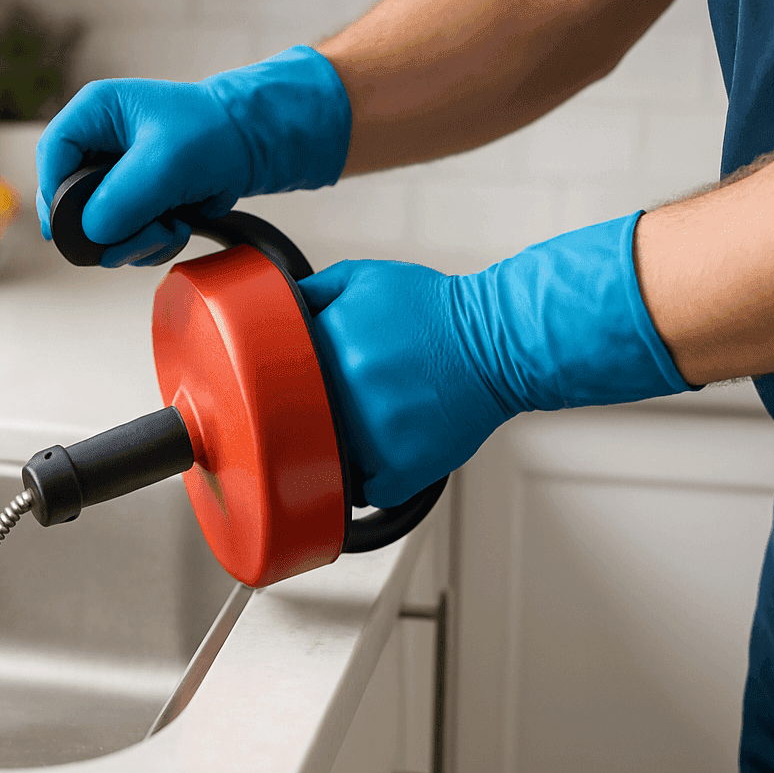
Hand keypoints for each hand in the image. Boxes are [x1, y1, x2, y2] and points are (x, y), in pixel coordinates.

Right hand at [35, 46, 351, 266]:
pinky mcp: (134, 200)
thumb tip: (94, 234)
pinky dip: (149, 242)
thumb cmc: (213, 133)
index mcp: (95, 114)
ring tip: (169, 226)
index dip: (55, 196)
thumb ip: (122, 199)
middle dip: (107, 229)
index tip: (68, 229)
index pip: (52, 156)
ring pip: (98, 228)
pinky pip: (123, 236)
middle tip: (142, 233)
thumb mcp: (164, 162)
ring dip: (134, 240)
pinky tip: (176, 227)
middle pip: (72, 202)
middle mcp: (99, 143)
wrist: (253, 145)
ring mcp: (115, 175)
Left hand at [299, 212, 692, 505]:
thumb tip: (273, 309)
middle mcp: (348, 396)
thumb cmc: (437, 310)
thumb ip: (312, 293)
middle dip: (309, 421)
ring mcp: (375, 438)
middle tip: (330, 410)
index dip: (280, 389)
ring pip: (329, 464)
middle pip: (299, 428)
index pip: (275, 385)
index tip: (291, 392)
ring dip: (339, 452)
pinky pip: (367, 493)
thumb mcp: (363, 279)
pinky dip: (372, 481)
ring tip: (362, 429)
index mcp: (329, 350)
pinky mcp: (404, 469)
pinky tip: (382, 455)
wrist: (500, 340)